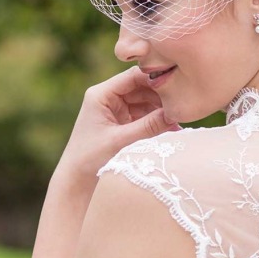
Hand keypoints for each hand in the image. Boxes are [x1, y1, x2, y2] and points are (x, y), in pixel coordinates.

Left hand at [57, 66, 181, 181]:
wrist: (75, 181)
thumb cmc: (90, 159)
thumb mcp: (121, 142)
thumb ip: (148, 126)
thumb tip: (176, 113)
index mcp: (101, 94)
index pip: (134, 76)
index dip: (156, 79)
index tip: (178, 86)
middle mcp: (108, 97)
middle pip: (142, 87)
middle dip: (162, 97)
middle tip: (183, 106)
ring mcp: (115, 109)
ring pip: (145, 101)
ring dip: (161, 110)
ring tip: (179, 121)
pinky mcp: (121, 121)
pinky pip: (143, 115)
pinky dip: (156, 121)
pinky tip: (172, 129)